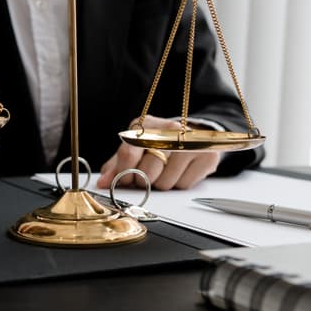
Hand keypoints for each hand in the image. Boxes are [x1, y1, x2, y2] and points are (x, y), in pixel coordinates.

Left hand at [96, 115, 218, 190]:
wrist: (192, 135)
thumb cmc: (158, 143)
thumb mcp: (136, 148)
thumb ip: (117, 165)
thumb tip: (103, 182)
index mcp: (146, 125)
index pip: (128, 152)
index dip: (123, 172)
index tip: (124, 180)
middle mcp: (169, 130)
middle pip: (147, 172)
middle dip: (143, 181)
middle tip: (147, 175)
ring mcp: (190, 142)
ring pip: (165, 182)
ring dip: (161, 184)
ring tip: (164, 170)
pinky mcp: (206, 156)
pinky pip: (183, 185)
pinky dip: (178, 184)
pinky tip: (180, 171)